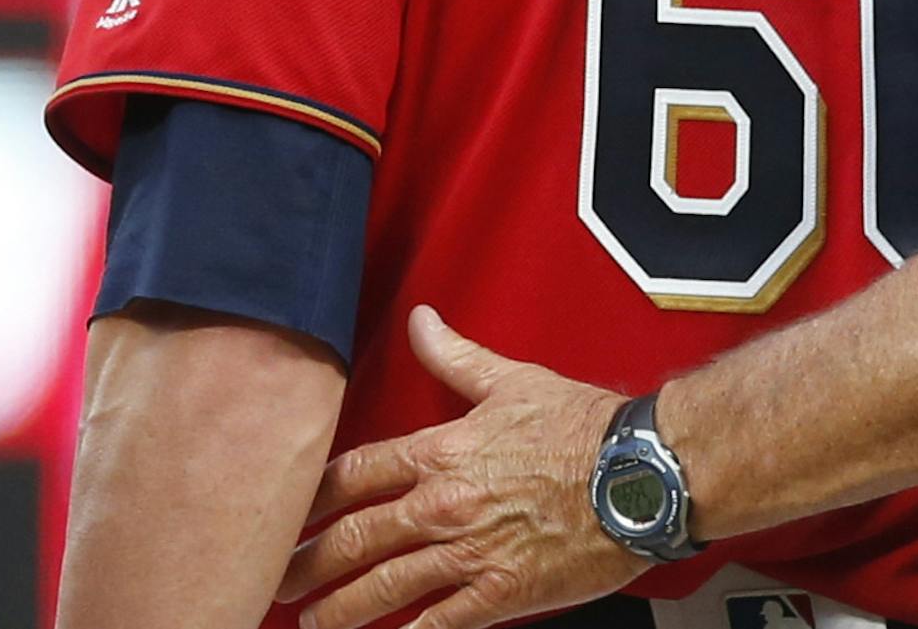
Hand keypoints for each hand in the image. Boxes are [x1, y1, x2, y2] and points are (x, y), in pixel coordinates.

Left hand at [277, 306, 645, 628]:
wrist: (641, 471)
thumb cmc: (585, 426)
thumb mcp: (513, 380)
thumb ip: (456, 356)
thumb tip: (421, 320)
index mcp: (442, 451)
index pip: (353, 474)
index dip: (311, 498)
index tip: (287, 513)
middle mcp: (444, 504)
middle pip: (352, 538)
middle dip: (306, 563)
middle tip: (277, 579)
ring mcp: (467, 554)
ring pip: (382, 588)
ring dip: (339, 610)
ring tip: (312, 623)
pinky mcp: (498, 594)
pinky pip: (436, 627)